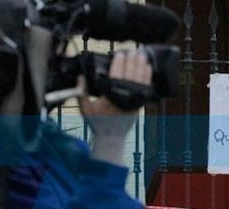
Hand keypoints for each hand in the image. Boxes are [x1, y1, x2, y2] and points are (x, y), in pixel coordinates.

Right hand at [79, 50, 152, 164]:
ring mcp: (134, 100)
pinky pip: (146, 87)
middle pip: (130, 74)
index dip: (119, 63)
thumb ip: (81, 92)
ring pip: (140, 79)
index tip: (119, 54)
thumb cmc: (98, 122)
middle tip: (132, 51)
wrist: (112, 136)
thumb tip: (80, 77)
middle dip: (132, 61)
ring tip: (141, 55)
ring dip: (141, 66)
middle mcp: (124, 97)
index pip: (116, 75)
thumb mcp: (85, 108)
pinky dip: (147, 76)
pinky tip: (148, 67)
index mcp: (110, 96)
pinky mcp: (140, 103)